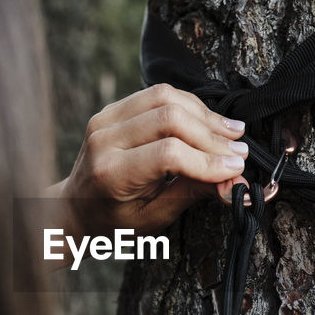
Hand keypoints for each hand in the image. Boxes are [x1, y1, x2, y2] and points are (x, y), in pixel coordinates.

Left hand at [49, 84, 248, 237]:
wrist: (74, 208)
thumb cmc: (113, 221)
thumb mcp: (153, 217)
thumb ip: (192, 194)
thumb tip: (235, 182)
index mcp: (111, 173)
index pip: (168, 154)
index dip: (208, 160)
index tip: (237, 169)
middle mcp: (104, 139)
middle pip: (169, 118)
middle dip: (211, 135)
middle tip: (240, 151)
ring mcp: (106, 118)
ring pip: (165, 96)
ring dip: (204, 114)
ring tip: (232, 133)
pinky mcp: (113, 108)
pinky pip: (157, 94)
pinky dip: (188, 105)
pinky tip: (209, 122)